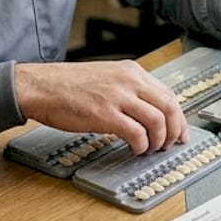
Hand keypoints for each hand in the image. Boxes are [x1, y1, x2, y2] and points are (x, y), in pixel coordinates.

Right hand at [14, 61, 187, 154]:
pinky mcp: (105, 114)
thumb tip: (148, 112)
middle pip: (169, 106)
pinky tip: (135, 149)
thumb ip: (128, 90)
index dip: (178, 117)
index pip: (168, 93)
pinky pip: (136, 133)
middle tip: (169, 145)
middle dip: (174, 130)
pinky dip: (141, 145)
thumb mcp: (106, 78)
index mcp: (131, 71)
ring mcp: (118, 96)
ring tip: (150, 149)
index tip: (179, 132)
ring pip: (157, 120)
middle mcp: (128, 81)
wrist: (40, 87)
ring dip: (158, 140)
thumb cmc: (68, 86)